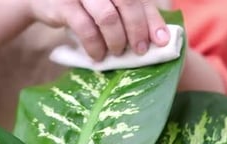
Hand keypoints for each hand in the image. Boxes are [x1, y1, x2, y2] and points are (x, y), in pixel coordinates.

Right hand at [28, 0, 169, 59]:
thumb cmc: (84, 3)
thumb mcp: (108, 2)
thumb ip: (132, 13)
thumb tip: (160, 38)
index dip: (153, 20)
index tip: (162, 41)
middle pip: (128, 3)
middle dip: (137, 30)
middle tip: (140, 50)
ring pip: (108, 17)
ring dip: (116, 40)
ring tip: (117, 53)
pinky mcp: (64, 5)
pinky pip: (86, 29)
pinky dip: (95, 46)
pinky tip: (98, 55)